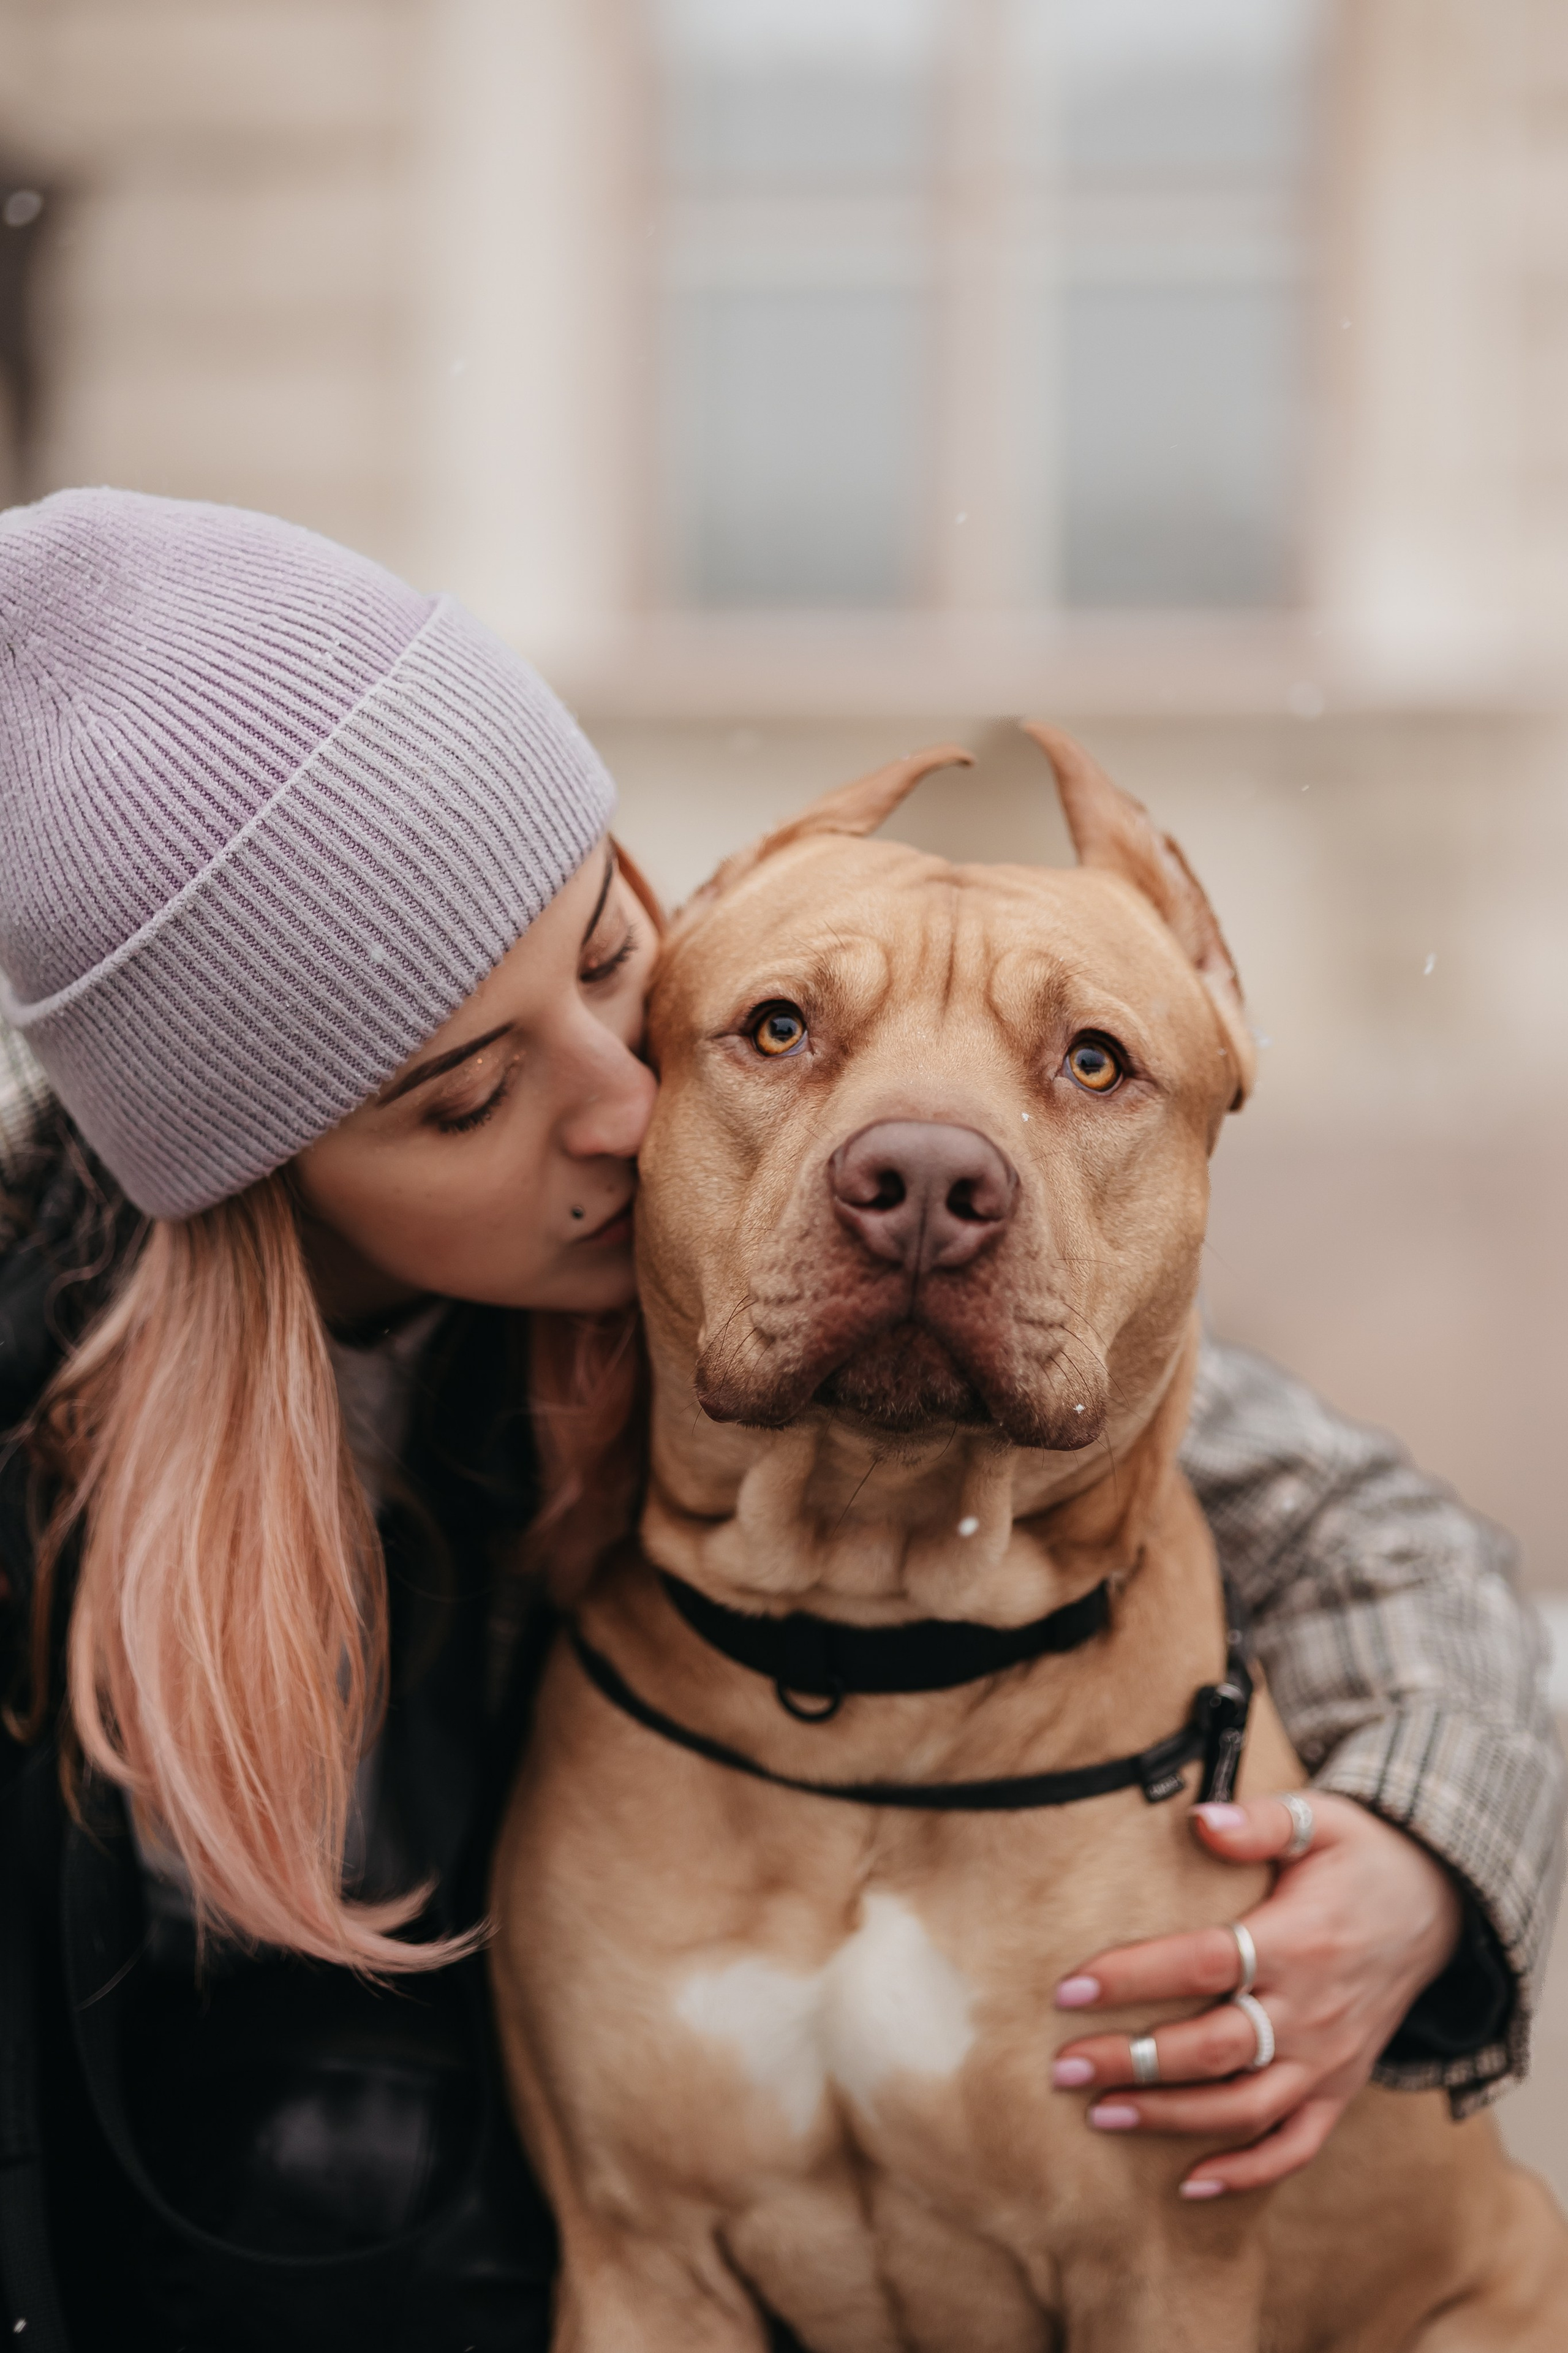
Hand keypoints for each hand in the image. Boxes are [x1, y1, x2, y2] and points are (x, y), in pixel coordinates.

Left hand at [1049, 1792, 1462, 2196]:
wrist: (1439, 1907)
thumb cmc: (1362, 1858)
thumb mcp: (1321, 1820)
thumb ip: (1259, 1822)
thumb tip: (1198, 1818)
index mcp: (1299, 1941)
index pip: (1204, 1964)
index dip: (1135, 1977)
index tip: (1070, 1989)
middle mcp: (1312, 2010)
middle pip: (1214, 2048)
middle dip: (1134, 2062)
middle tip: (1064, 2068)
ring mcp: (1328, 2057)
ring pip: (1245, 2107)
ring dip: (1171, 2119)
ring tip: (1101, 2115)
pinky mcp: (1340, 2087)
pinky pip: (1296, 2145)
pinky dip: (1248, 2172)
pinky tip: (1191, 2182)